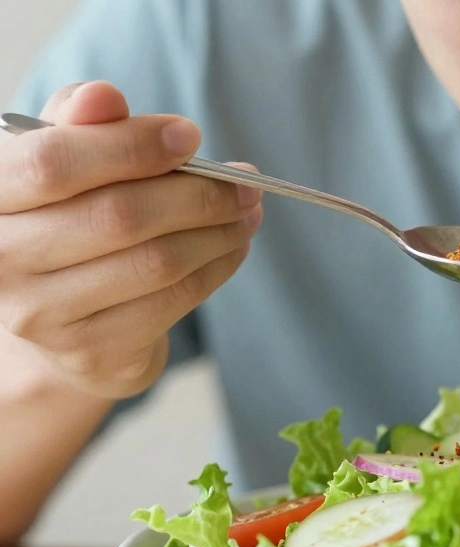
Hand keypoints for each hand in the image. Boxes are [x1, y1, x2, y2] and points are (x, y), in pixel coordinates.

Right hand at [0, 81, 262, 398]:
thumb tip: (103, 96)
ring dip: (219, 231)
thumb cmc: (67, 215)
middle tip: (245, 181)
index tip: (190, 135)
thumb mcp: (65, 160)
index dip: (130, 146)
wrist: (61, 314)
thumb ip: (81, 124)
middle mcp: (0, 260)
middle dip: (198, 193)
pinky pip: (175, 300)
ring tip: (247, 210)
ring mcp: (41, 315)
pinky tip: (234, 245)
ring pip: (157, 262)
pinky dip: (218, 266)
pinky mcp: (91, 351)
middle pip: (119, 215)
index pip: (54, 163)